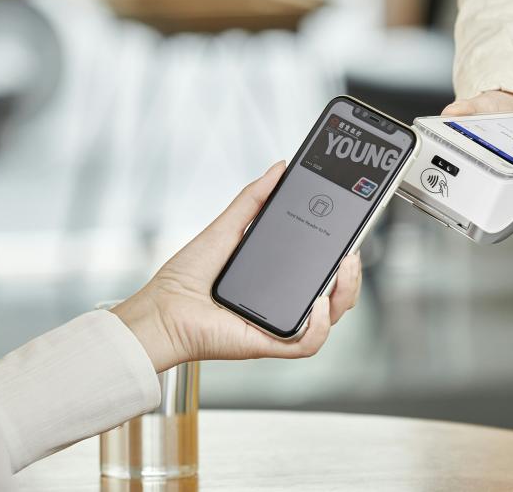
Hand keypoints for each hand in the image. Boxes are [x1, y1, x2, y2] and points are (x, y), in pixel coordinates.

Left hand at [111, 162, 362, 369]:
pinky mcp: (267, 343)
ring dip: (345, 294)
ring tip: (343, 268)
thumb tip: (278, 169)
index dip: (343, 254)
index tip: (352, 230)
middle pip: (335, 295)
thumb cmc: (185, 278)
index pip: (321, 269)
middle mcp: (282, 303)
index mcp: (277, 279)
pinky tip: (316, 303)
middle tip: (351, 250)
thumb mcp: (225, 227)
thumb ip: (253, 199)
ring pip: (330, 318)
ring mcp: (278, 324)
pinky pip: (308, 343)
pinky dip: (319, 325)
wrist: (160, 310)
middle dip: (352, 274)